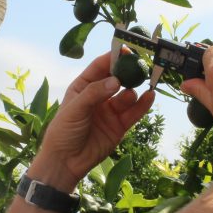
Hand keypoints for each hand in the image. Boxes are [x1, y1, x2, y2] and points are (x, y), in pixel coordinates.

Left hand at [27, 50, 155, 191]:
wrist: (66, 162)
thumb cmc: (63, 131)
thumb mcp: (75, 108)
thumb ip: (95, 93)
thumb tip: (116, 81)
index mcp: (83, 86)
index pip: (100, 66)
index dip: (113, 57)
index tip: (127, 50)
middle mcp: (98, 96)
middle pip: (118, 78)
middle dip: (129, 71)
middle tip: (141, 64)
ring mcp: (110, 110)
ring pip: (128, 95)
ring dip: (134, 89)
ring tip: (138, 87)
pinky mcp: (120, 125)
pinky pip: (134, 112)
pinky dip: (143, 104)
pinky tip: (150, 96)